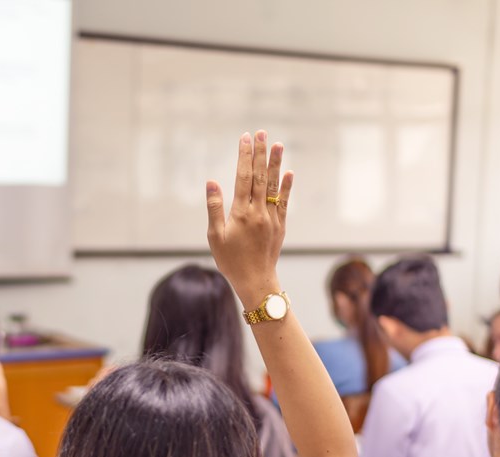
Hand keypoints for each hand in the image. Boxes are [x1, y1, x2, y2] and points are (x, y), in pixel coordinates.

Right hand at [206, 130, 292, 307]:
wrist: (255, 281)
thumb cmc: (230, 261)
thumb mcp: (215, 236)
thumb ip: (214, 208)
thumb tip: (211, 182)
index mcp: (241, 213)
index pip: (243, 178)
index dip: (244, 156)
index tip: (245, 138)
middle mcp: (258, 212)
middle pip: (260, 177)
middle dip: (260, 153)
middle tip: (262, 133)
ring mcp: (272, 218)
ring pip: (273, 186)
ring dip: (275, 164)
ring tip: (278, 144)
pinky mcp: (280, 225)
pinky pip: (284, 201)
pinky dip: (286, 186)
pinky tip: (288, 172)